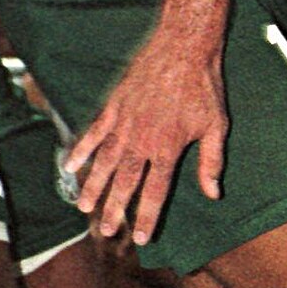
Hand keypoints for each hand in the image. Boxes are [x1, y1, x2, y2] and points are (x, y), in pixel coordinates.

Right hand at [64, 31, 226, 246]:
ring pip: (104, 162)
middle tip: (106, 231)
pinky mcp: (114, 106)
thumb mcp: (216, 126)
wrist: (184, 48)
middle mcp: (142, 140)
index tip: (141, 239)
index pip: (155, 191)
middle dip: (115, 209)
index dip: (147, 217)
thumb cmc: (204, 87)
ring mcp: (124, 123)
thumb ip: (211, 162)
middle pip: (125, 183)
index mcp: (168, 148)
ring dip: (93, 186)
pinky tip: (70, 166)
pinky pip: (94, 133)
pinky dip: (81, 150)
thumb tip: (214, 194)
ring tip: (84, 208)